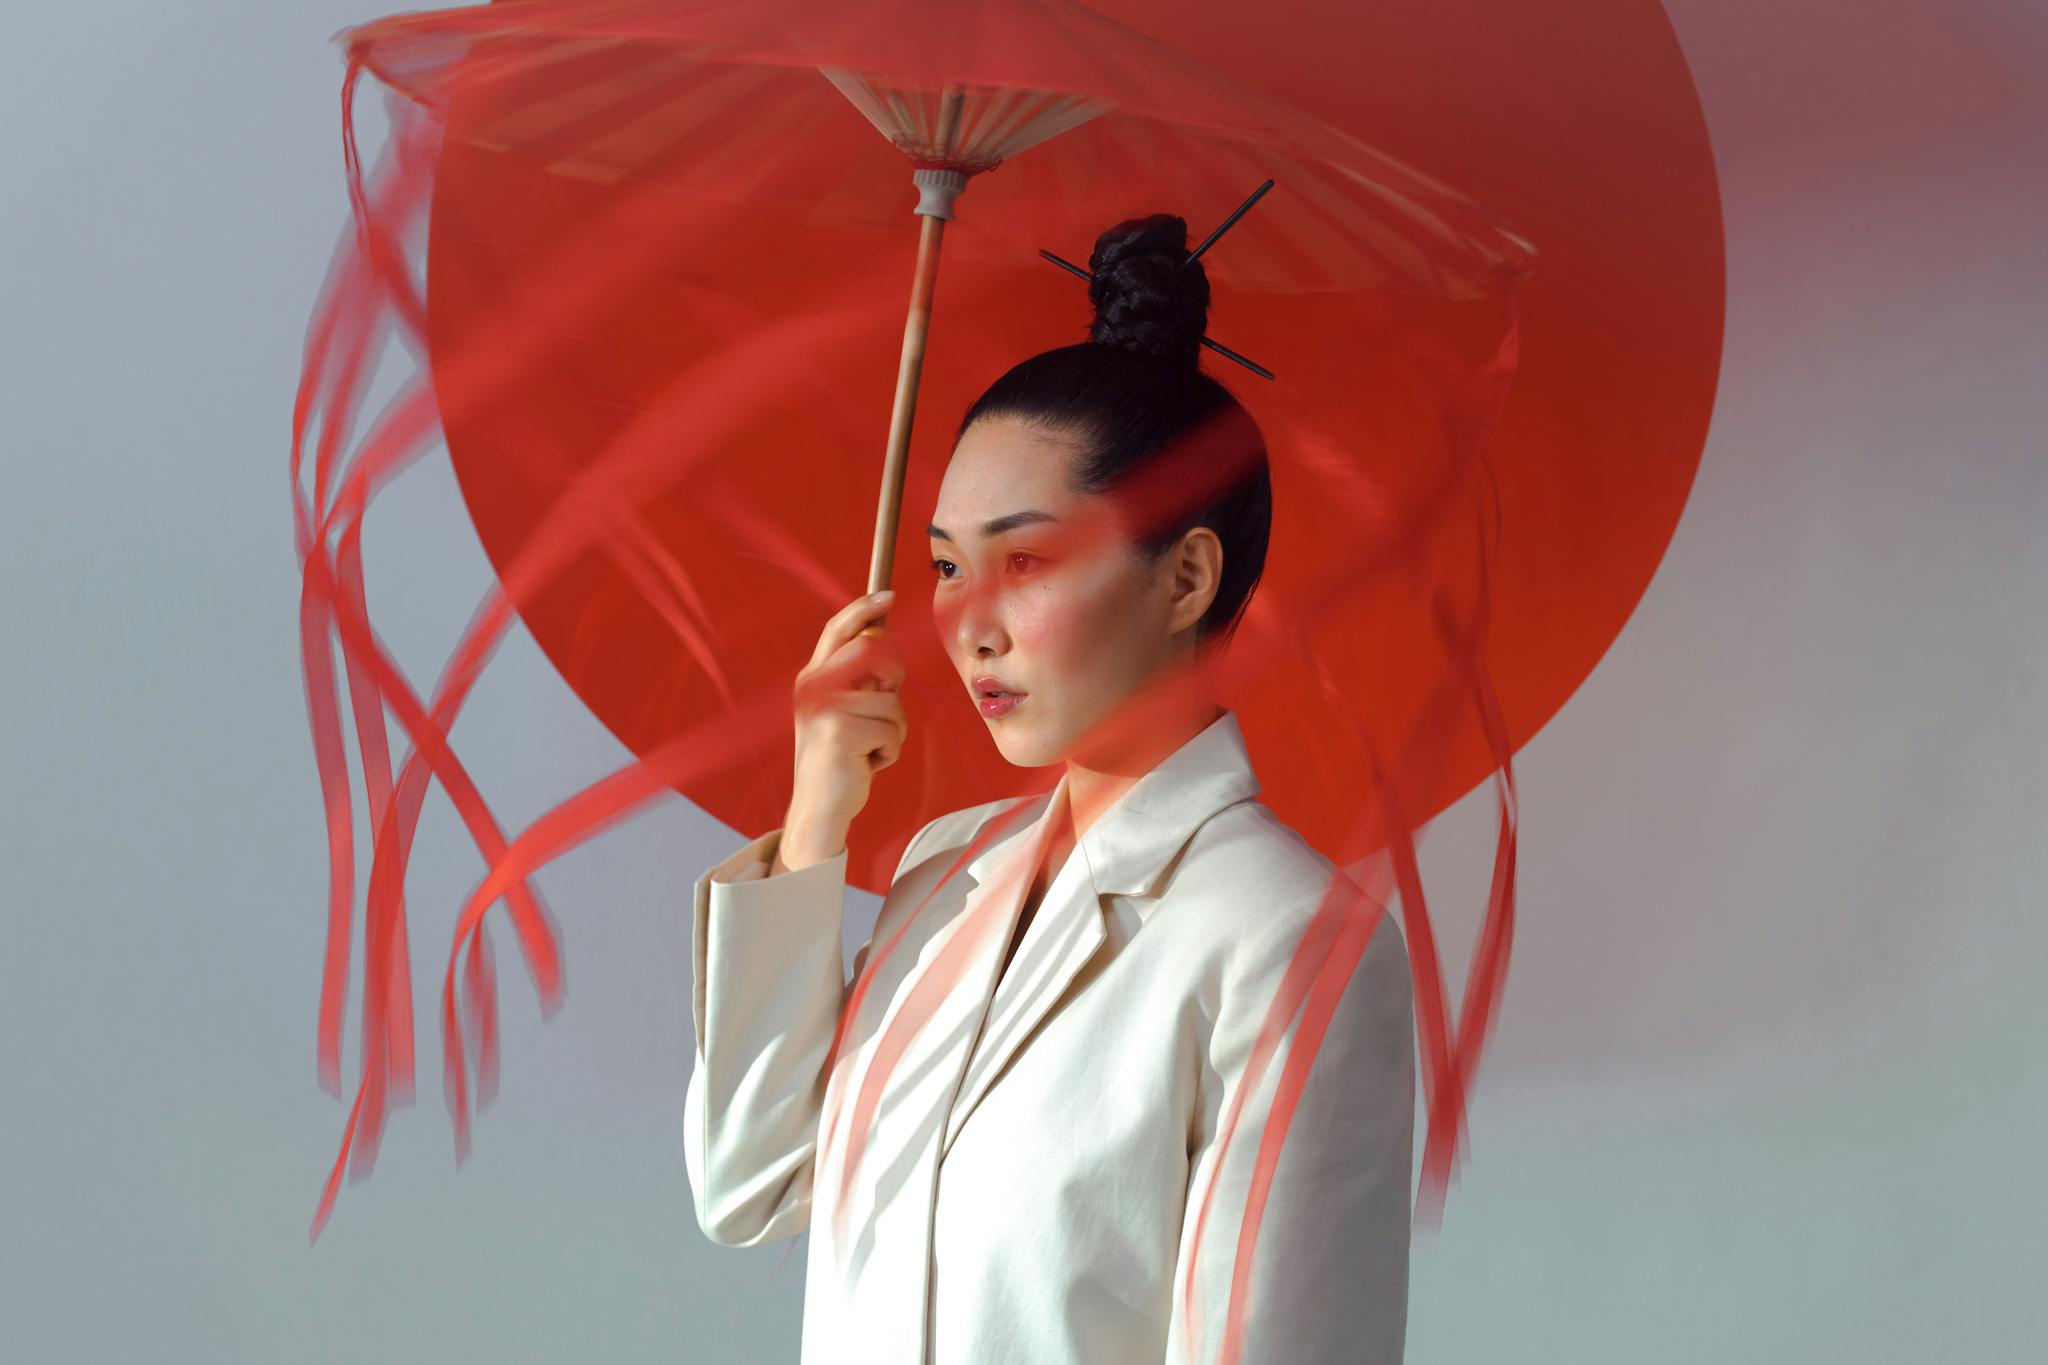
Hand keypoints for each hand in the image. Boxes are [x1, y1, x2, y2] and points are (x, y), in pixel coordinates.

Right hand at [777, 590, 906, 871]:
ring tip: (869, 749)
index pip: (838, 630)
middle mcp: (813, 686)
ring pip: (891, 700)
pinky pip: (891, 729)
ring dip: (893, 730)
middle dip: (894, 676)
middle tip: (884, 704)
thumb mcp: (845, 712)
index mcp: (813, 678)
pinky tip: (867, 764)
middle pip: (874, 650)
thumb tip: (885, 642)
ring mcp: (823, 708)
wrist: (819, 808)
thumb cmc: (842, 759)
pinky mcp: (839, 732)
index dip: (863, 609)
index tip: (889, 595)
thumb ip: (859, 682)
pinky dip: (889, 751)